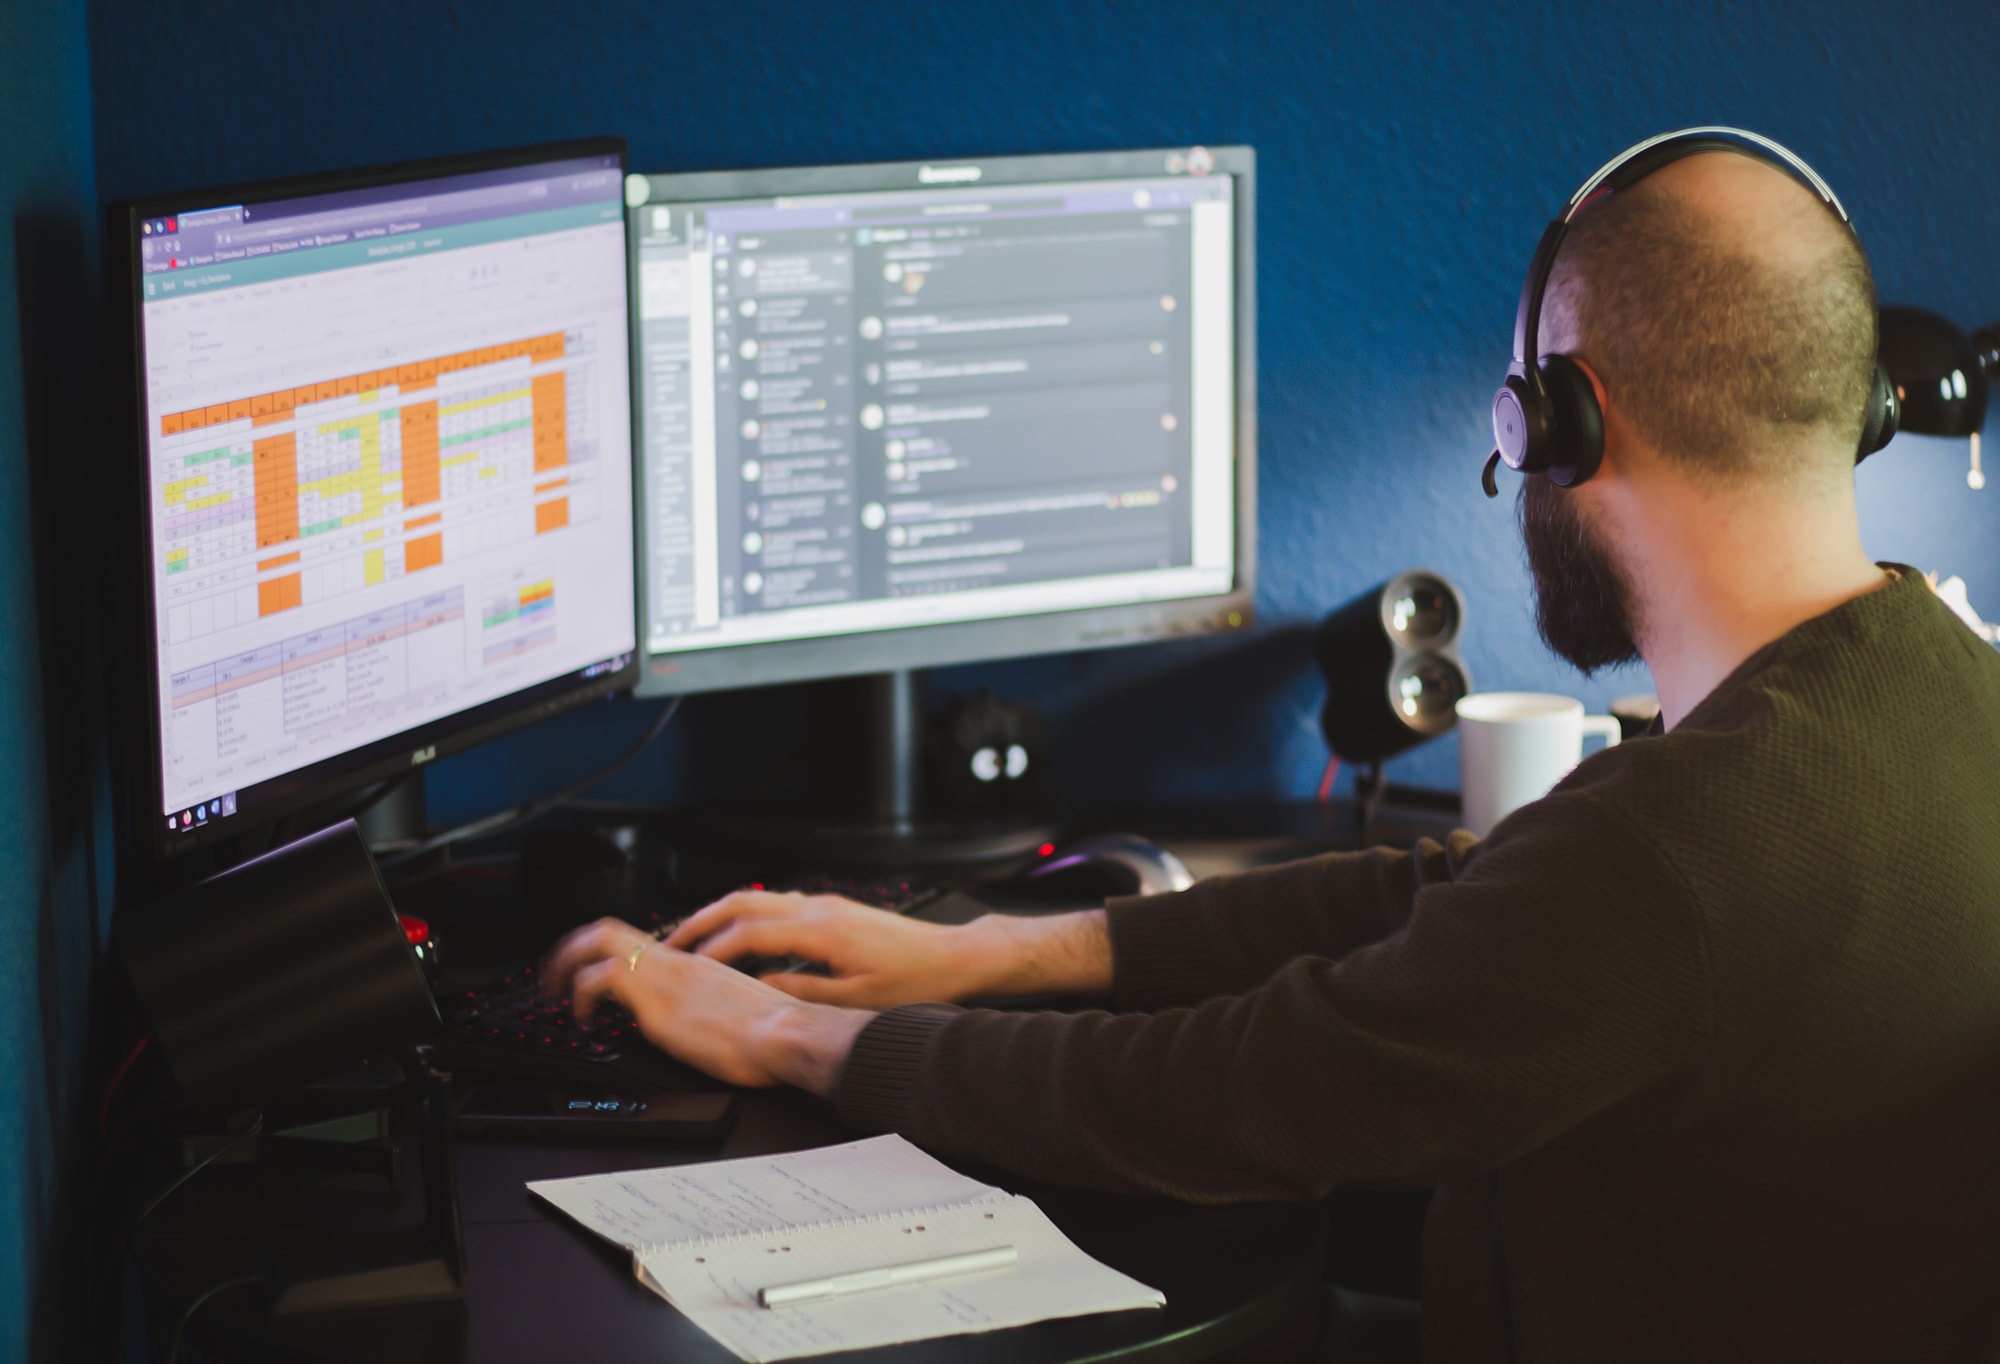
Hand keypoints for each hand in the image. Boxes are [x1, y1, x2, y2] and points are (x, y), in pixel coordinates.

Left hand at [540, 917, 871, 1091]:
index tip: (590, 970)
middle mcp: (677, 963)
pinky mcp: (658, 1004)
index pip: (640, 941)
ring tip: (554, 990)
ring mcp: (666, 979)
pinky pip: (603, 979)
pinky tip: (583, 1018)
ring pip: (599, 942)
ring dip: (566, 963)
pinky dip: (580, 992)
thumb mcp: (738, 1012)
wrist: (790, 1034)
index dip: (604, 950)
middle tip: (556, 971)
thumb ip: (714, 1008)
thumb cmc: (776, 1032)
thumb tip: (703, 1024)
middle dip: (572, 946)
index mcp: (697, 964)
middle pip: (610, 928)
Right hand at [665, 891, 975, 1008]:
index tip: (683, 967)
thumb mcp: (855, 1000)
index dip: (710, 951)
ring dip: (723, 916)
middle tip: (671, 943)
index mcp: (820, 930)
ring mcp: (825, 904)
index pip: (747, 934)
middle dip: (702, 922)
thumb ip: (802, 993)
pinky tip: (740, 938)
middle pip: (743, 903)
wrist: (954, 956)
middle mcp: (818, 907)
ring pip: (758, 899)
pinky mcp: (833, 909)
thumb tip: (761, 988)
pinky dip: (748, 917)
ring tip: (696, 940)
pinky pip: (777, 905)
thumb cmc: (915, 980)